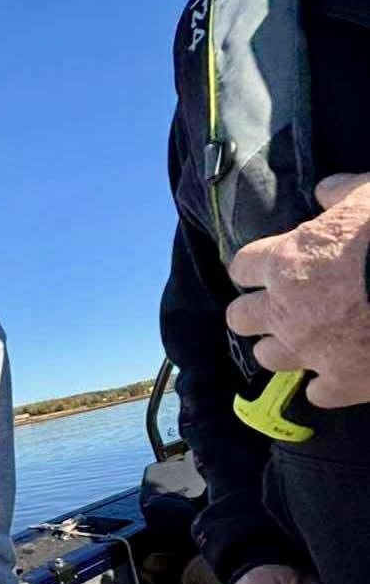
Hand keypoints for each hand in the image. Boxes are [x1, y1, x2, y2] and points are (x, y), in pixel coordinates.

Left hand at [227, 173, 369, 408]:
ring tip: (306, 339)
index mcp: (285, 262)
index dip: (256, 267)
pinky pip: (317, 393)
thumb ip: (341, 193)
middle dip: (257, 311)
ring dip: (282, 347)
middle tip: (283, 305)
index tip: (272, 266)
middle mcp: (286, 310)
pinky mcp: (343, 382)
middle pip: (240, 318)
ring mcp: (311, 350)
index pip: (241, 267)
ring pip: (268, 357)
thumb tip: (326, 190)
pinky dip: (326, 384)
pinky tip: (341, 373)